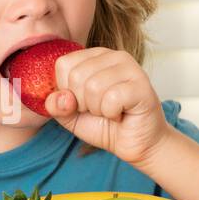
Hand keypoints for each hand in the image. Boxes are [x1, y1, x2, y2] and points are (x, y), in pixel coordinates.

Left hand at [45, 47, 170, 166]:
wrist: (136, 144)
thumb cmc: (105, 126)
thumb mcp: (71, 117)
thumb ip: (57, 106)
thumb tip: (56, 98)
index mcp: (93, 57)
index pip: (63, 65)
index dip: (67, 92)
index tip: (83, 102)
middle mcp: (113, 55)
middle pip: (76, 75)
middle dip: (82, 103)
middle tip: (100, 109)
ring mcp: (130, 67)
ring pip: (93, 86)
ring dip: (98, 109)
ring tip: (111, 111)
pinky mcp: (142, 83)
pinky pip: (111, 98)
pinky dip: (112, 113)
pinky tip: (122, 114)